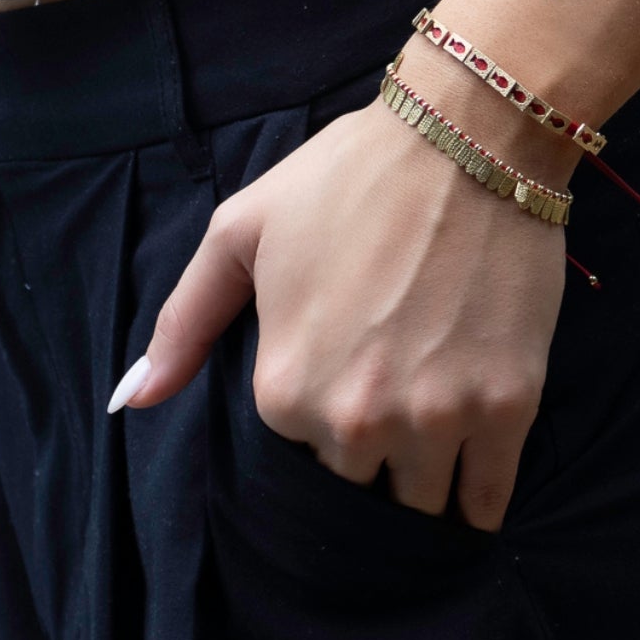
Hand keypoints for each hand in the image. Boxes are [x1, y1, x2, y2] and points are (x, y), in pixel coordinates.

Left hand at [107, 71, 569, 531]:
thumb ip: (184, 324)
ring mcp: (440, 418)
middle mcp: (358, 419)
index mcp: (284, 388)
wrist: (465, 138)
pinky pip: (488, 499)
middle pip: (358, 482)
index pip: (295, 448)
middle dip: (368, 449)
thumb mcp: (240, 233)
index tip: (341, 370)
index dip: (317, 410)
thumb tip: (129, 400)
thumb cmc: (347, 178)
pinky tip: (469, 484)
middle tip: (390, 392)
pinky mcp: (510, 405)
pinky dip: (476, 501)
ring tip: (430, 427)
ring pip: (421, 501)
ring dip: (421, 479)